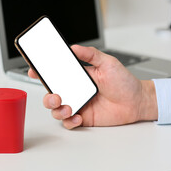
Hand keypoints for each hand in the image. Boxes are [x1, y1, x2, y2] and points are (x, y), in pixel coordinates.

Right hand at [28, 45, 157, 128]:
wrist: (136, 102)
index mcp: (77, 76)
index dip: (41, 72)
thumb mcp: (108, 63)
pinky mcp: (84, 117)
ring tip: (69, 107)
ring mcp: (78, 104)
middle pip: (51, 94)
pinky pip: (69, 122)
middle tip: (56, 95)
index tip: (33, 70)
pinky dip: (70, 120)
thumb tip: (74, 47)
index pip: (55, 73)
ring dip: (57, 110)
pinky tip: (78, 116)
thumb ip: (91, 55)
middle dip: (48, 96)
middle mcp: (75, 91)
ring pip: (56, 110)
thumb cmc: (124, 82)